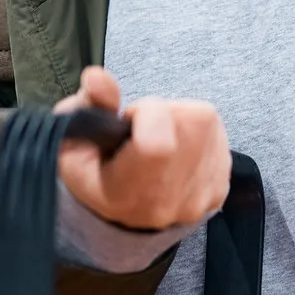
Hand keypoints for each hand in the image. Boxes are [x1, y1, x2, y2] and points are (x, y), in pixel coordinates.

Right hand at [52, 66, 229, 230]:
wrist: (123, 218)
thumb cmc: (95, 175)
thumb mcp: (74, 143)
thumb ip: (88, 105)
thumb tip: (97, 76)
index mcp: (127, 193)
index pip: (158, 143)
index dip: (147, 113)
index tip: (130, 119)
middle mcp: (169, 201)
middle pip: (191, 121)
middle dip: (165, 111)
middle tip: (143, 129)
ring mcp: (201, 197)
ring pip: (207, 122)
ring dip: (182, 118)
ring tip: (159, 138)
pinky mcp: (220, 188)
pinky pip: (218, 136)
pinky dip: (198, 133)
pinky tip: (176, 149)